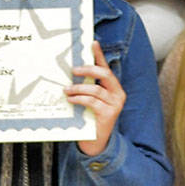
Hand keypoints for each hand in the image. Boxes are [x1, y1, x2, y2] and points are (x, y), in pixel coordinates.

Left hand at [68, 41, 125, 155]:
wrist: (96, 142)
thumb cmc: (90, 119)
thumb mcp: (89, 101)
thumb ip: (86, 88)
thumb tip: (70, 74)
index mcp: (113, 88)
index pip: (106, 68)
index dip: (100, 55)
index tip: (93, 43)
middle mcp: (118, 94)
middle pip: (104, 74)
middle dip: (88, 70)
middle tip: (73, 70)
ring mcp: (115, 104)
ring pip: (96, 89)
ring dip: (78, 88)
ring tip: (66, 89)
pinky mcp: (109, 114)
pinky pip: (92, 102)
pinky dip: (79, 99)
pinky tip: (71, 99)